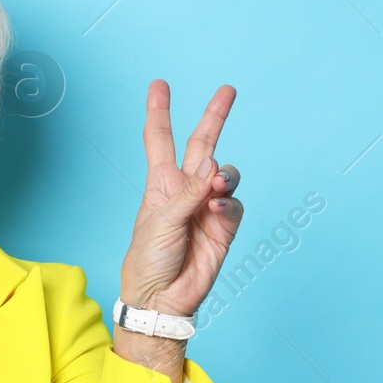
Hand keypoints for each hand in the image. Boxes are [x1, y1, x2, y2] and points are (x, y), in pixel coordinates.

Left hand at [119, 80, 244, 316]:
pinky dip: (229, 201)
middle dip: (215, 116)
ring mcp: (207, 206)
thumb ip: (188, 192)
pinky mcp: (224, 226)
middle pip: (203, 144)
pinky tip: (216, 208)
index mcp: (160, 184)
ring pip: (227, 173)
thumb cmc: (148, 260)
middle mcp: (186, 190)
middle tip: (228, 89)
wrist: (162, 298)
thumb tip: (213, 164)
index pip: (159, 140)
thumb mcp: (159, 222)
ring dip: (224, 173)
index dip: (159, 111)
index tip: (159, 84)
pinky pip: (234, 202)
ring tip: (215, 185)